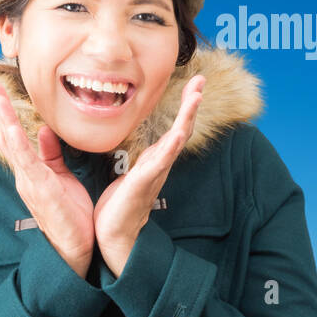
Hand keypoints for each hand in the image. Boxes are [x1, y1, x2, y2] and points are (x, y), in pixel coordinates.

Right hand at [0, 80, 94, 278]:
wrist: (74, 247)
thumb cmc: (70, 216)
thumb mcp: (62, 177)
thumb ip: (51, 154)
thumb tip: (43, 130)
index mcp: (31, 171)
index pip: (15, 137)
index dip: (7, 115)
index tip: (3, 92)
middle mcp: (24, 174)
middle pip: (6, 136)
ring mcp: (28, 180)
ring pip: (11, 143)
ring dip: (2, 117)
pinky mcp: (37, 187)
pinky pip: (24, 160)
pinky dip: (15, 141)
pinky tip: (8, 125)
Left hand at [94, 75, 205, 277]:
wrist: (114, 236)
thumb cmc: (117, 207)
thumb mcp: (123, 174)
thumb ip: (131, 157)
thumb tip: (126, 137)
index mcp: (152, 160)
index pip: (172, 128)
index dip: (184, 107)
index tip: (193, 83)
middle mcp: (158, 165)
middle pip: (181, 129)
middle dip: (191, 104)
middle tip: (201, 79)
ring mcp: (153, 174)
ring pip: (175, 141)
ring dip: (187, 117)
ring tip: (196, 96)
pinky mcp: (142, 184)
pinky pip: (160, 163)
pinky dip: (171, 147)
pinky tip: (180, 133)